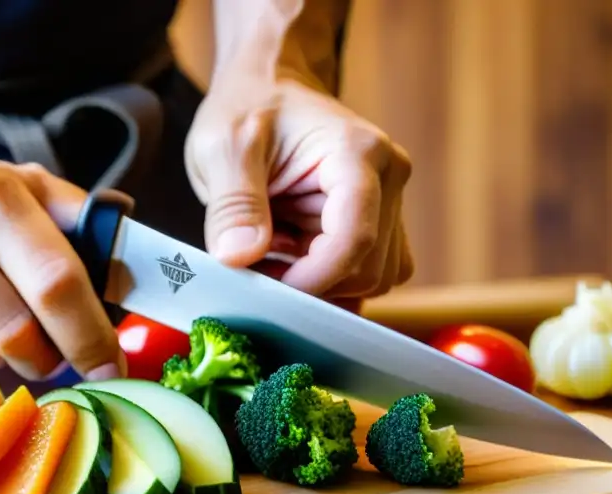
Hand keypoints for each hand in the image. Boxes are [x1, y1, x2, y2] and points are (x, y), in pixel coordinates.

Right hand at [0, 134, 124, 380]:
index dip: (93, 335)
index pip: (59, 282)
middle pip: (25, 335)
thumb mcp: (20, 185)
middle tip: (66, 355)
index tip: (115, 367)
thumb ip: (81, 219)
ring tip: (1, 317)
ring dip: (14, 354)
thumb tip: (134, 264)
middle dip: (57, 356)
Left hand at [184, 68, 414, 300]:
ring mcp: (388, 203)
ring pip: (372, 279)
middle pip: (368, 269)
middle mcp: (388, 178)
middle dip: (312, 284)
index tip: (267, 289)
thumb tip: (239, 257)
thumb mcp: (223, 147)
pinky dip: (329, 280)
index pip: (354, 240)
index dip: (312, 279)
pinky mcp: (378, 223)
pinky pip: (366, 273)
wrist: (267, 87)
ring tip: (273, 253)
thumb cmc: (248, 106)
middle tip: (258, 269)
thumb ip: (232, 203)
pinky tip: (292, 256)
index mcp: (358, 154)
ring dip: (320, 283)